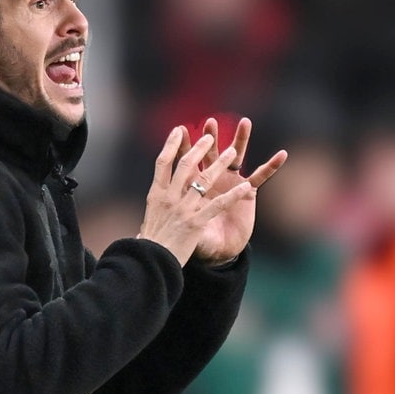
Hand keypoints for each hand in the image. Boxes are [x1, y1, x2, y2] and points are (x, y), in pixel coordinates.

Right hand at [138, 127, 255, 266]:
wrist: (151, 263)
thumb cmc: (149, 245)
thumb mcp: (148, 221)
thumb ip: (156, 209)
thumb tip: (154, 202)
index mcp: (156, 195)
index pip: (163, 163)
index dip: (171, 145)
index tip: (179, 130)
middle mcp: (169, 198)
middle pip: (186, 166)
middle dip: (199, 148)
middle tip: (210, 136)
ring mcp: (183, 209)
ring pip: (204, 180)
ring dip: (220, 164)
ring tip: (232, 151)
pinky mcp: (196, 223)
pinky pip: (219, 206)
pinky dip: (233, 196)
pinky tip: (246, 188)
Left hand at [187, 116, 288, 265]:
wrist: (220, 249)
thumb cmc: (202, 240)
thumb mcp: (191, 232)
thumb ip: (186, 223)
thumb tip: (174, 221)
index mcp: (196, 187)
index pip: (189, 165)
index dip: (185, 149)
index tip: (181, 131)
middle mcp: (213, 181)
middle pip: (211, 155)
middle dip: (210, 138)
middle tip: (210, 122)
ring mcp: (231, 183)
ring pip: (236, 158)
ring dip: (241, 140)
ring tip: (245, 122)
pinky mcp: (247, 191)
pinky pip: (261, 176)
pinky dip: (271, 166)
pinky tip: (282, 155)